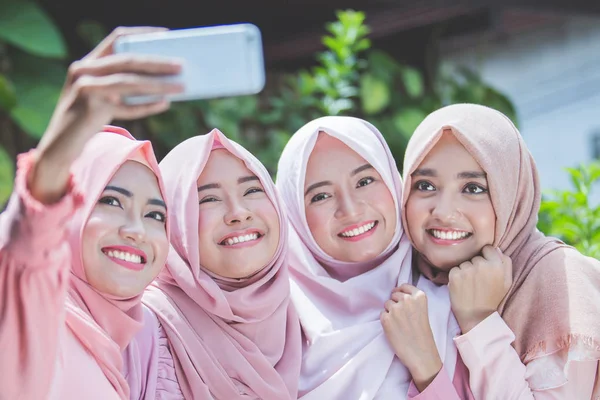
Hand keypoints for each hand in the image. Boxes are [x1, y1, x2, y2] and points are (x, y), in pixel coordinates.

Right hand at [30, 26, 183, 202]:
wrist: (59, 147)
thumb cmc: (87, 121)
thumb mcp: (105, 98)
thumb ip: (125, 87)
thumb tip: (165, 82)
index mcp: (88, 62)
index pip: (117, 39)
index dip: (141, 34)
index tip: (166, 35)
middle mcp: (83, 70)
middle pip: (127, 60)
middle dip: (157, 62)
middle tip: (181, 65)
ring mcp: (83, 87)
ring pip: (128, 81)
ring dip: (158, 84)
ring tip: (181, 86)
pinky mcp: (88, 107)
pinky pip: (124, 105)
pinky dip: (146, 105)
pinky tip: (165, 104)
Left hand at [380, 284, 441, 391]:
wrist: (421, 354)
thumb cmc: (423, 334)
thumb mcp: (422, 311)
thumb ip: (412, 301)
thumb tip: (396, 293)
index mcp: (419, 296)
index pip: (404, 286)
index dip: (401, 293)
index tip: (402, 300)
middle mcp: (407, 300)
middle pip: (394, 295)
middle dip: (395, 303)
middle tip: (402, 317)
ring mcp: (395, 309)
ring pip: (387, 304)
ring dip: (390, 312)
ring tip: (399, 324)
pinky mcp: (386, 319)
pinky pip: (382, 314)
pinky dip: (385, 321)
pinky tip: (394, 329)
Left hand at [448, 245, 512, 333]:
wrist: (477, 317)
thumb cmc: (492, 299)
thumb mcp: (507, 282)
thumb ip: (505, 263)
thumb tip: (496, 248)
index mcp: (497, 264)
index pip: (488, 248)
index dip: (486, 257)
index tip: (485, 268)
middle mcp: (481, 265)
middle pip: (475, 256)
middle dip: (476, 265)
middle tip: (478, 281)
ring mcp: (467, 269)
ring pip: (464, 263)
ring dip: (466, 271)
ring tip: (471, 285)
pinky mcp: (454, 275)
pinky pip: (454, 269)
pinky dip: (456, 276)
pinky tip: (462, 287)